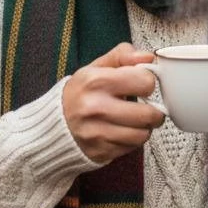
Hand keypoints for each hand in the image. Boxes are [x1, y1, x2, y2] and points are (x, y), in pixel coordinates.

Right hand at [62, 41, 164, 164]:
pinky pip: (132, 148)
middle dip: (154, 110)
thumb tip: (149, 57)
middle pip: (148, 114)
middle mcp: (96, 108)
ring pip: (143, 134)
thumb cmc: (79, 93)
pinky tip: (124, 131)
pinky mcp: (100, 152)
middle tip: (149, 107)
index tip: (141, 84)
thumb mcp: (95, 67)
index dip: (147, 82)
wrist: (53, 125)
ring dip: (145, 127)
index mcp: (96, 81)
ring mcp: (97, 133)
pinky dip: (132, 140)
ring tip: (137, 120)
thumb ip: (123, 56)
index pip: (145, 82)